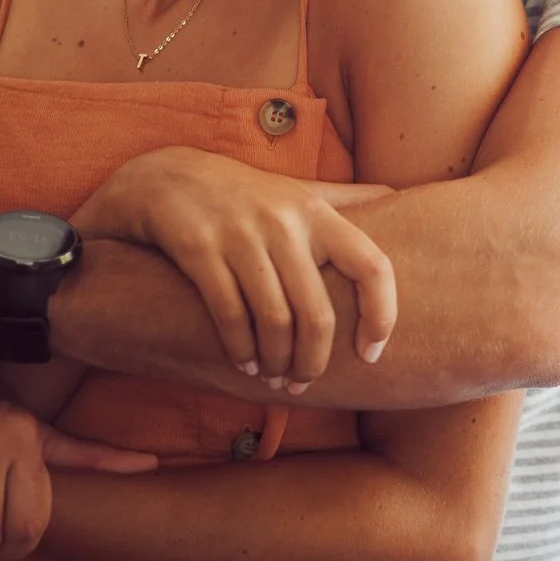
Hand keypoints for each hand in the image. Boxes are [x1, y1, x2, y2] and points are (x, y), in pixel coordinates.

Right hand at [74, 146, 397, 390]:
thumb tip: (396, 196)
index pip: (372, 266)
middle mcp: (283, 221)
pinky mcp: (199, 248)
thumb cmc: (243, 195)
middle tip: (304, 382)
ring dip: (275, 362)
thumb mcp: (295, 190)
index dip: (382, 316)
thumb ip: (344, 198)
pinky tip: (244, 364)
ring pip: (273, 320)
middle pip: (317, 313)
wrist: (163, 177)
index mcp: (316, 211)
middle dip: (313, 361)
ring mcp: (240, 234)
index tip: (371, 353)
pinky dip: (240, 349)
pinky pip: (229, 314)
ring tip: (273, 377)